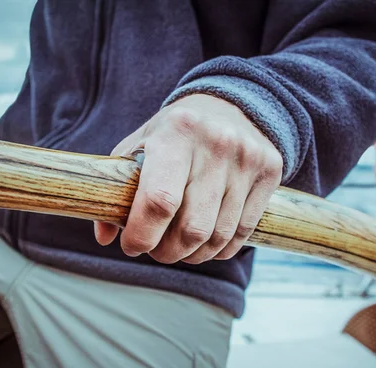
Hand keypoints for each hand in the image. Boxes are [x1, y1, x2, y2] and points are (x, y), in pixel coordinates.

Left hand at [94, 94, 282, 263]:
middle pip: (191, 227)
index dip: (142, 235)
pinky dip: (220, 249)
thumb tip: (105, 236)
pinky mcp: (270, 172)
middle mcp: (216, 144)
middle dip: (167, 252)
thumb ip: (119, 188)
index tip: (132, 245)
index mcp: (176, 132)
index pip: (159, 200)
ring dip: (193, 254)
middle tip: (157, 251)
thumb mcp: (140, 145)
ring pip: (218, 236)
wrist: (230, 105)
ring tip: (180, 248)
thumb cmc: (176, 132)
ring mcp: (247, 159)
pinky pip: (242, 232)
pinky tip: (205, 243)